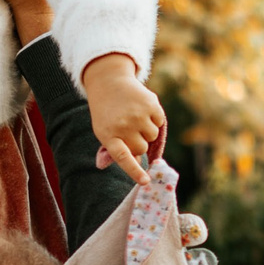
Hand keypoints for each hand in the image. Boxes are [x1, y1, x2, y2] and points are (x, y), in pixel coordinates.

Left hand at [81, 53, 164, 183]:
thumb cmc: (107, 114)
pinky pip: (160, 123)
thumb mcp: (103, 131)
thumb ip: (114, 149)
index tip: (145, 181)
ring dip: (147, 130)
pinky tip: (142, 110)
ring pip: (152, 136)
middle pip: (142, 148)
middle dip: (139, 143)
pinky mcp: (151, 104)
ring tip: (135, 118)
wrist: (109, 83)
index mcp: (108, 135)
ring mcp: (138, 114)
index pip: (123, 158)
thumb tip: (124, 162)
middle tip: (129, 130)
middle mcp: (123, 125)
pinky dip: (154, 119)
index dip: (134, 171)